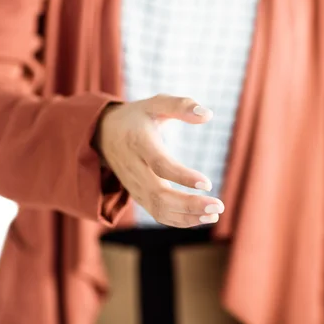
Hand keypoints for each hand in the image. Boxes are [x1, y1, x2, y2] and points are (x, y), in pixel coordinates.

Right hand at [95, 94, 224, 227]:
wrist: (104, 134)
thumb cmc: (138, 117)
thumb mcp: (156, 103)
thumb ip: (181, 105)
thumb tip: (208, 114)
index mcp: (139, 143)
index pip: (160, 164)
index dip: (182, 176)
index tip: (208, 183)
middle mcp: (135, 168)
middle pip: (159, 195)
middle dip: (190, 205)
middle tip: (218, 206)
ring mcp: (134, 185)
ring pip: (158, 209)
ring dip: (187, 217)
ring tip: (214, 215)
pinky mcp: (138, 196)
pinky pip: (158, 214)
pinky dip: (180, 220)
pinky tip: (202, 217)